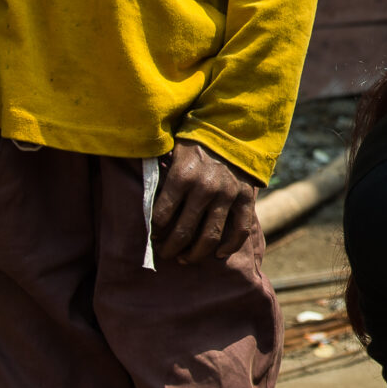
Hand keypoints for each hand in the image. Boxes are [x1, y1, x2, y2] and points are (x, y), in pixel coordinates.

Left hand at [152, 139, 258, 264]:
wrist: (232, 129)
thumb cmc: (195, 142)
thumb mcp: (171, 152)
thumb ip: (159, 175)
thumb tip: (140, 203)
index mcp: (182, 176)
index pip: (161, 216)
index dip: (154, 232)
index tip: (152, 237)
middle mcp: (205, 188)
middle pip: (183, 232)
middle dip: (170, 249)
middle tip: (165, 254)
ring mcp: (227, 195)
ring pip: (210, 237)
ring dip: (195, 254)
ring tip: (185, 259)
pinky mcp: (245, 199)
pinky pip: (240, 231)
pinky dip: (229, 246)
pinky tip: (218, 254)